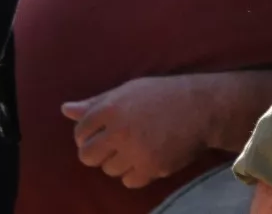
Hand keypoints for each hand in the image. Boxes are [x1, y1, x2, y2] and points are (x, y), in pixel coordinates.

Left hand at [61, 75, 211, 188]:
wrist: (206, 105)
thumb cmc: (164, 95)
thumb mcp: (130, 90)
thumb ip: (97, 102)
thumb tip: (65, 109)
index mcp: (112, 108)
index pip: (80, 131)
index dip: (90, 133)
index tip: (106, 131)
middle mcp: (120, 130)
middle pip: (87, 156)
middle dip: (98, 153)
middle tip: (117, 144)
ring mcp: (135, 150)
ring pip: (109, 170)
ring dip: (120, 161)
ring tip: (139, 147)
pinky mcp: (151, 167)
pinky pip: (129, 181)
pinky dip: (137, 173)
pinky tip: (148, 158)